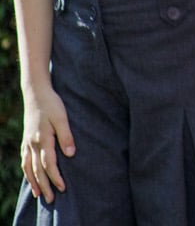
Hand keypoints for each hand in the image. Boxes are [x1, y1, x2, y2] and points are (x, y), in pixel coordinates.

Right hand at [20, 81, 73, 201]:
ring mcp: (27, 143)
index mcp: (43, 139)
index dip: (56, 177)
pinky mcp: (26, 141)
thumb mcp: (62, 117)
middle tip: (52, 199)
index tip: (63, 188)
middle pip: (38, 170)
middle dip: (45, 185)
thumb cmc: (52, 104)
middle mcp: (33, 144)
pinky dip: (27, 172)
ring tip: (40, 195)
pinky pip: (24, 161)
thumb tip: (71, 154)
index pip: (49, 164)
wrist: (36, 94)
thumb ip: (66, 136)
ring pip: (28, 168)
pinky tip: (31, 178)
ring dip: (34, 182)